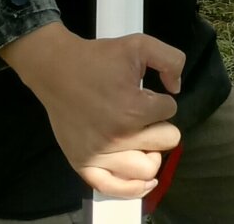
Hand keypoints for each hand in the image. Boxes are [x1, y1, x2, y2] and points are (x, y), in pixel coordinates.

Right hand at [0, 23, 183, 198]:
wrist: (56, 70)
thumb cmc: (99, 57)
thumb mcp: (140, 44)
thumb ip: (171, 60)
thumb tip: (176, 88)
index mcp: (134, 109)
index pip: (171, 111)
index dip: (161, 100)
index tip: (144, 93)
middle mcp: (118, 136)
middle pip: (167, 141)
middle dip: (160, 125)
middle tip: (143, 115)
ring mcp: (99, 153)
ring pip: (147, 168)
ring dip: (150, 152)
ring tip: (140, 139)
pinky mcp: (82, 163)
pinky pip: (113, 187)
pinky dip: (132, 187)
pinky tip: (146, 180)